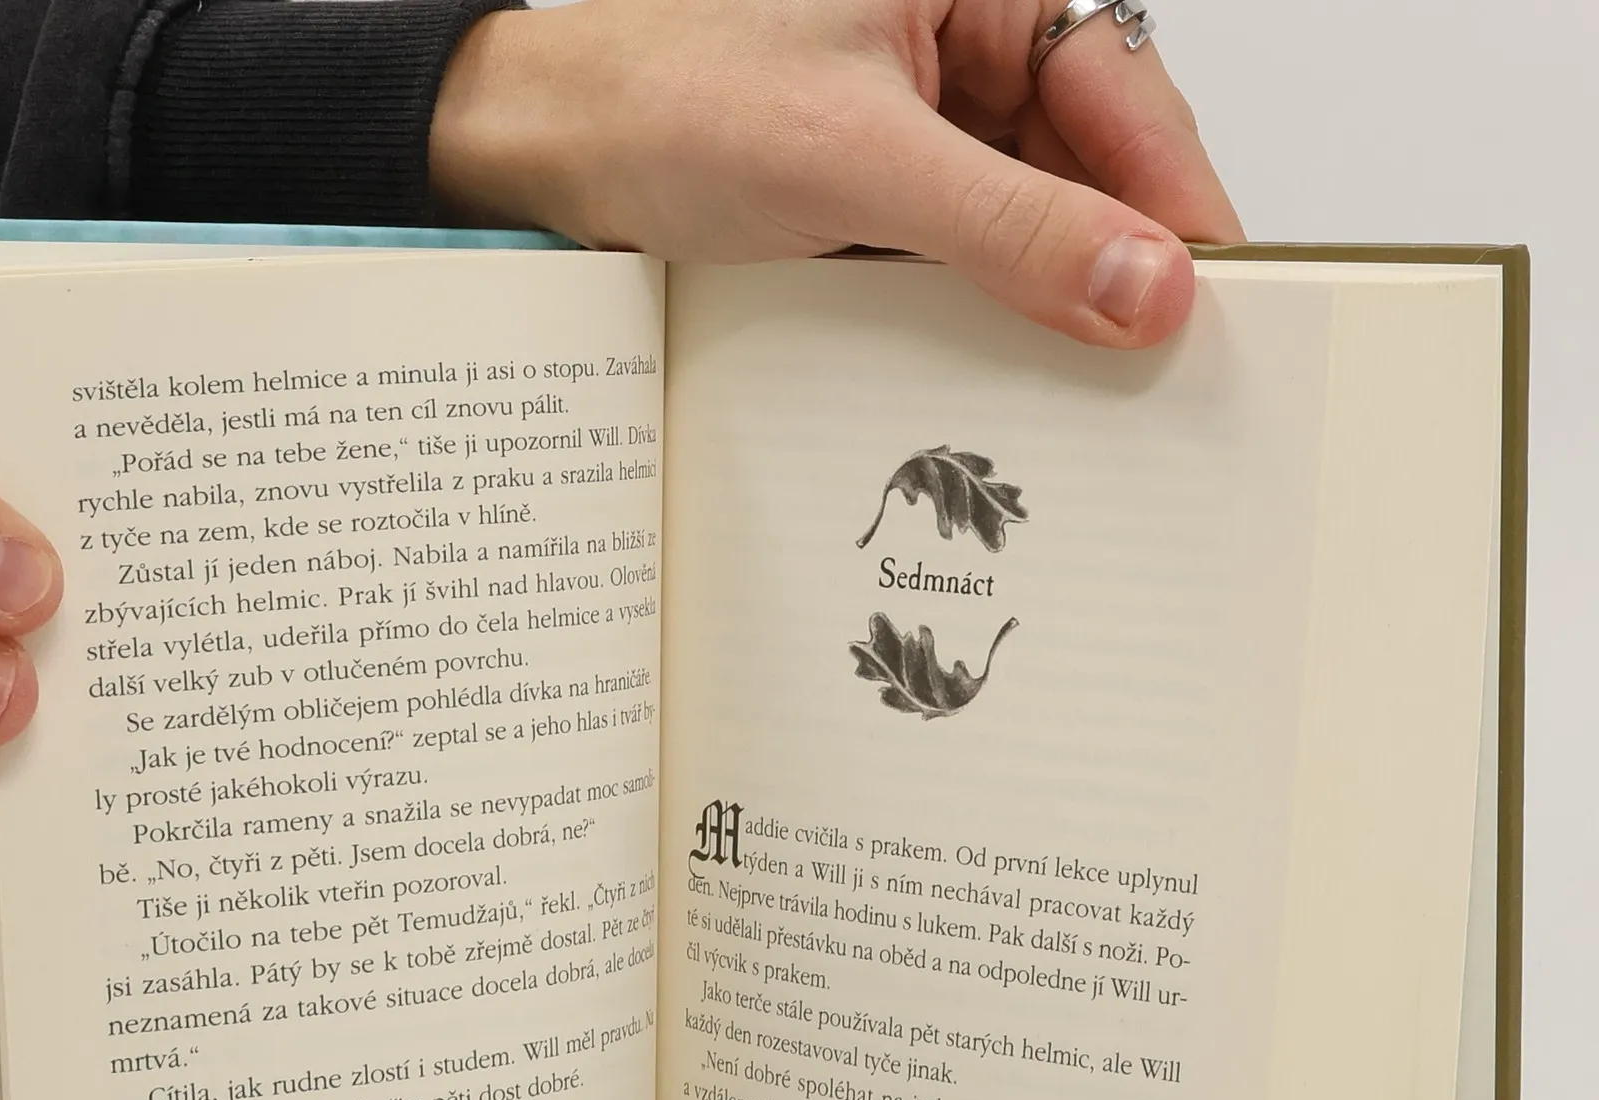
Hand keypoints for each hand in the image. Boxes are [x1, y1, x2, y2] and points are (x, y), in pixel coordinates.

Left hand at [433, 0, 1242, 347]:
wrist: (546, 153)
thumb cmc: (667, 102)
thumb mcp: (852, 162)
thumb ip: (1006, 224)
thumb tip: (1143, 286)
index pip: (1120, 91)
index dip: (1176, 202)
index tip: (1217, 304)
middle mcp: (962, 42)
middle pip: (1086, 164)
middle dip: (1112, 264)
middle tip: (1155, 376)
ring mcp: (923, 124)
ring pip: (1027, 222)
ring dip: (1043, 302)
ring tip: (1079, 393)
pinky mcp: (882, 194)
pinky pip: (963, 259)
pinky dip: (977, 316)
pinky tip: (992, 372)